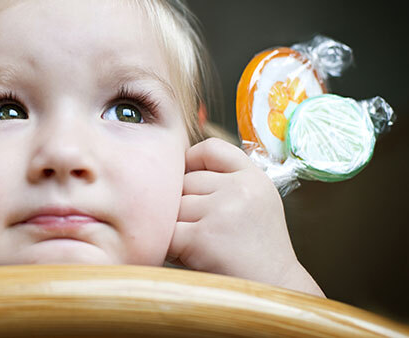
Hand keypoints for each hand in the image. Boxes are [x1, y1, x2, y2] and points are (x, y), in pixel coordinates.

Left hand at [168, 138, 323, 295]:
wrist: (273, 290)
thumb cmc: (256, 250)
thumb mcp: (255, 202)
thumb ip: (225, 181)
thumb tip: (177, 166)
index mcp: (253, 177)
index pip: (211, 149)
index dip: (191, 161)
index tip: (188, 180)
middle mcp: (240, 189)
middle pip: (185, 181)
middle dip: (184, 205)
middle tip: (201, 230)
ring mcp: (221, 211)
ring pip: (173, 206)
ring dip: (175, 226)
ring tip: (198, 245)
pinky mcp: (202, 236)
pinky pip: (166, 231)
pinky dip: (169, 246)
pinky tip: (187, 255)